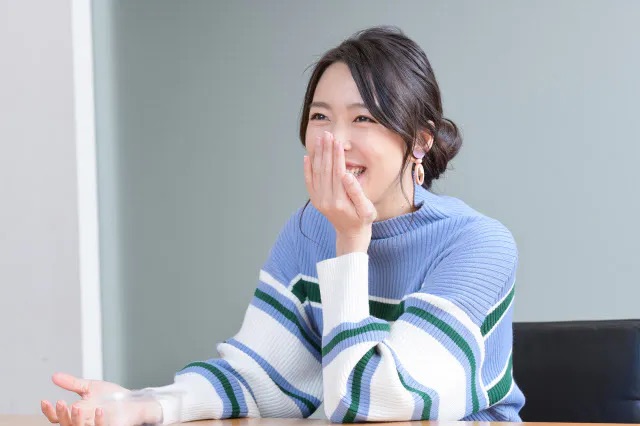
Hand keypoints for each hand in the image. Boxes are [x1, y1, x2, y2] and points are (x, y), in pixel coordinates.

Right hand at [41, 372, 161, 425]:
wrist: (131, 401)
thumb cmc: (110, 396)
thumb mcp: (89, 387)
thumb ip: (72, 383)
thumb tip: (54, 376)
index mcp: (77, 413)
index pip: (57, 417)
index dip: (49, 411)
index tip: (44, 400)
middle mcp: (83, 421)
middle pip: (66, 424)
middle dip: (61, 414)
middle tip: (61, 402)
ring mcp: (95, 425)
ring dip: (75, 420)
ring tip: (76, 406)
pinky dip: (99, 421)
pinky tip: (99, 410)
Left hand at [303, 131, 376, 254]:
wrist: (350, 234)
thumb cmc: (362, 220)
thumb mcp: (366, 209)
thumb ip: (356, 192)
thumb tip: (346, 174)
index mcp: (339, 201)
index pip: (337, 172)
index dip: (337, 155)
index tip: (337, 141)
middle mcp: (326, 200)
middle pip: (325, 169)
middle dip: (326, 150)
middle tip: (327, 134)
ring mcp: (318, 200)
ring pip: (316, 173)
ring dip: (318, 155)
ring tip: (320, 139)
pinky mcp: (315, 200)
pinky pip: (309, 182)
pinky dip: (307, 168)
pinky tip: (307, 156)